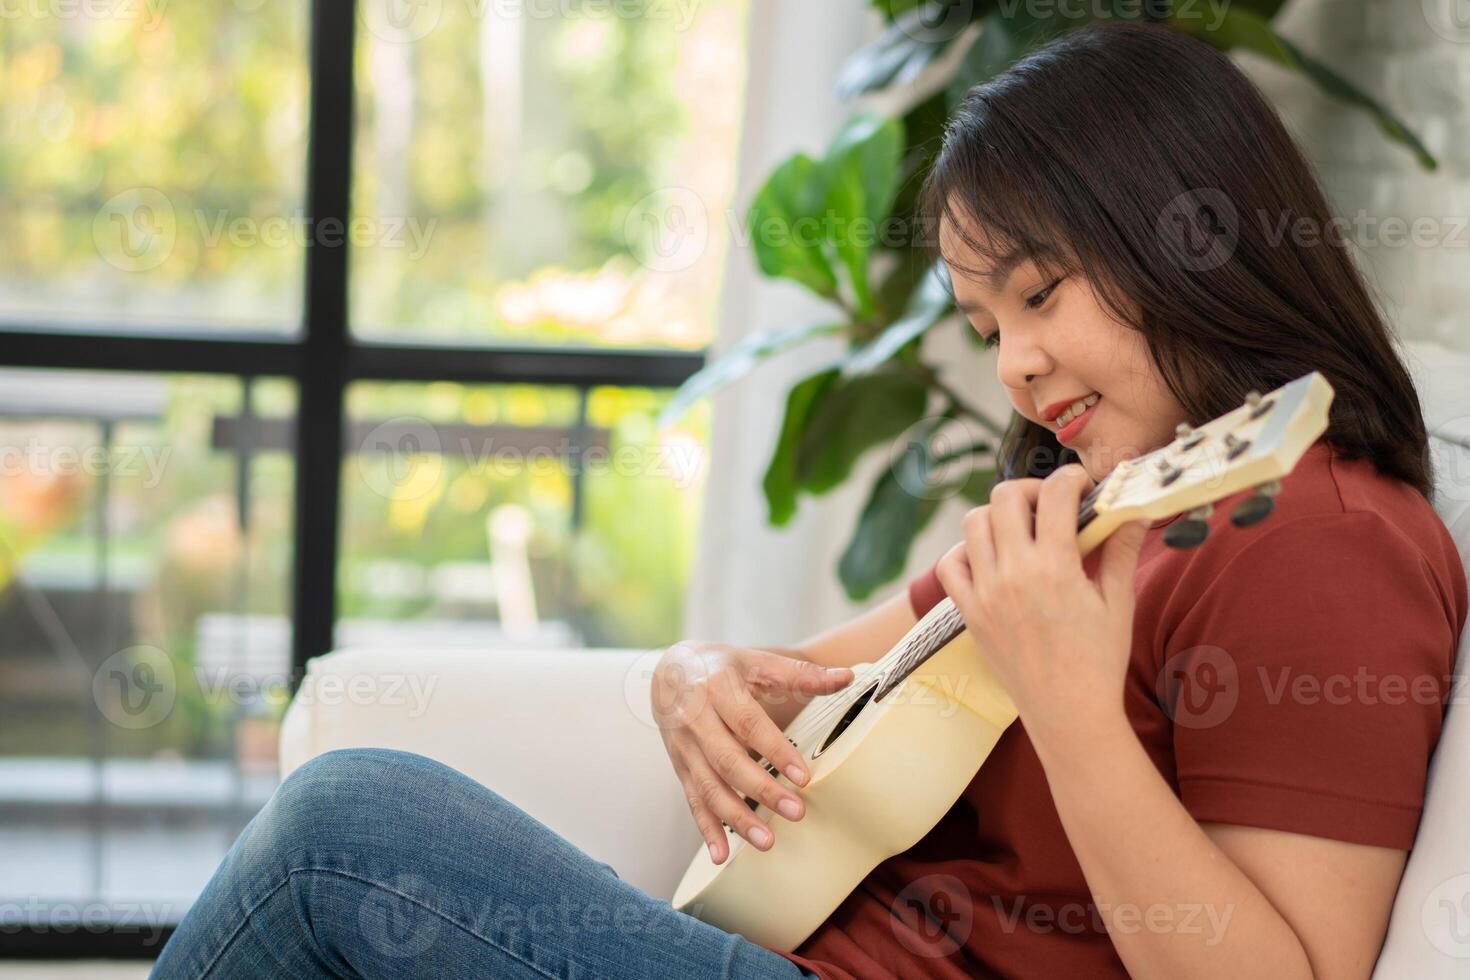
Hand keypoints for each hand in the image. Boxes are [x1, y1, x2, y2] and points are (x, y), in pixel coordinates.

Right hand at [650, 642, 852, 863]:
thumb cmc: (722, 667)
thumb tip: (846, 677)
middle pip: (728, 760)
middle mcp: (695, 719)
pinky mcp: (680, 767)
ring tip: (766, 841)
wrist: (672, 671)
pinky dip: (706, 830)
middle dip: (761, 790)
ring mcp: (684, 747)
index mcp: (717, 688)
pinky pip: (692, 801)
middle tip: (796, 812)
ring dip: (736, 818)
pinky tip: (721, 856)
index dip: (776, 750)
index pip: (749, 723)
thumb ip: (801, 674)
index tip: (804, 776)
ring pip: (709, 787)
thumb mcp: (758, 662)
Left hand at [935, 464, 1148, 756]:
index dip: (1072, 478)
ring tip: (1022, 530)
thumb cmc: (1099, 661)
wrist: (1068, 714)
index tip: (1083, 486)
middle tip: (1050, 505)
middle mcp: (1013, 574)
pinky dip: (965, 551)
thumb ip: (1122, 550)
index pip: (1055, 494)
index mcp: (1055, 567)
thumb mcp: (1118, 603)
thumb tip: (1135, 510)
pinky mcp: (969, 613)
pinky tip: (991, 558)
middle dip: (1031, 489)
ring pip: (973, 523)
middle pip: (1005, 497)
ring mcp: (985, 593)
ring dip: (997, 516)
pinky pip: (949, 565)